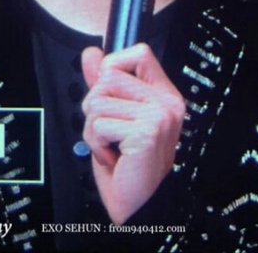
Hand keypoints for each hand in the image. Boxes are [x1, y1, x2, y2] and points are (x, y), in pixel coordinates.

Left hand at [81, 43, 185, 224]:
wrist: (140, 204)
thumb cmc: (128, 162)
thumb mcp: (115, 115)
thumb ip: (104, 83)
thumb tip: (91, 54)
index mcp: (163, 93)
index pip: (140, 53)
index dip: (115, 63)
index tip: (109, 87)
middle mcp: (166, 102)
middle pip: (110, 76)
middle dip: (96, 104)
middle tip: (110, 129)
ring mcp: (159, 116)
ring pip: (99, 100)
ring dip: (94, 128)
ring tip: (112, 144)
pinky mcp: (146, 132)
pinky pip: (99, 124)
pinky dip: (97, 143)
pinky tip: (114, 156)